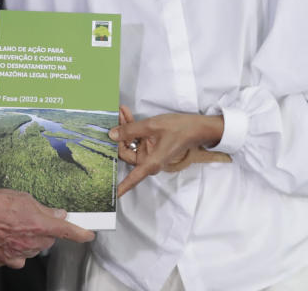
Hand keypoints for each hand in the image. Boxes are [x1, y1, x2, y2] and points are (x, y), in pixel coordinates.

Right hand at [0, 189, 94, 268]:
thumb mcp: (26, 198)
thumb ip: (45, 209)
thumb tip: (58, 214)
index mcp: (40, 223)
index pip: (66, 231)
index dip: (81, 234)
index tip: (88, 235)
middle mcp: (33, 240)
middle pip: (49, 240)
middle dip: (44, 232)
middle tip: (31, 221)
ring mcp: (22, 252)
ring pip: (35, 249)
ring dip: (31, 241)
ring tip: (16, 228)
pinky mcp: (10, 259)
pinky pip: (21, 259)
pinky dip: (19, 251)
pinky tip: (11, 241)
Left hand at [110, 105, 227, 196]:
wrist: (197, 127)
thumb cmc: (179, 129)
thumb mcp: (152, 126)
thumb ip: (130, 130)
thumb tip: (112, 135)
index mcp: (151, 162)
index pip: (132, 178)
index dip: (120, 187)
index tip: (110, 194)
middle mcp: (149, 161)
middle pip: (126, 152)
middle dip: (119, 135)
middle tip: (116, 117)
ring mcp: (150, 153)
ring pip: (130, 143)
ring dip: (126, 127)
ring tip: (122, 112)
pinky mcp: (152, 146)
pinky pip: (138, 139)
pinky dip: (133, 128)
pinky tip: (127, 115)